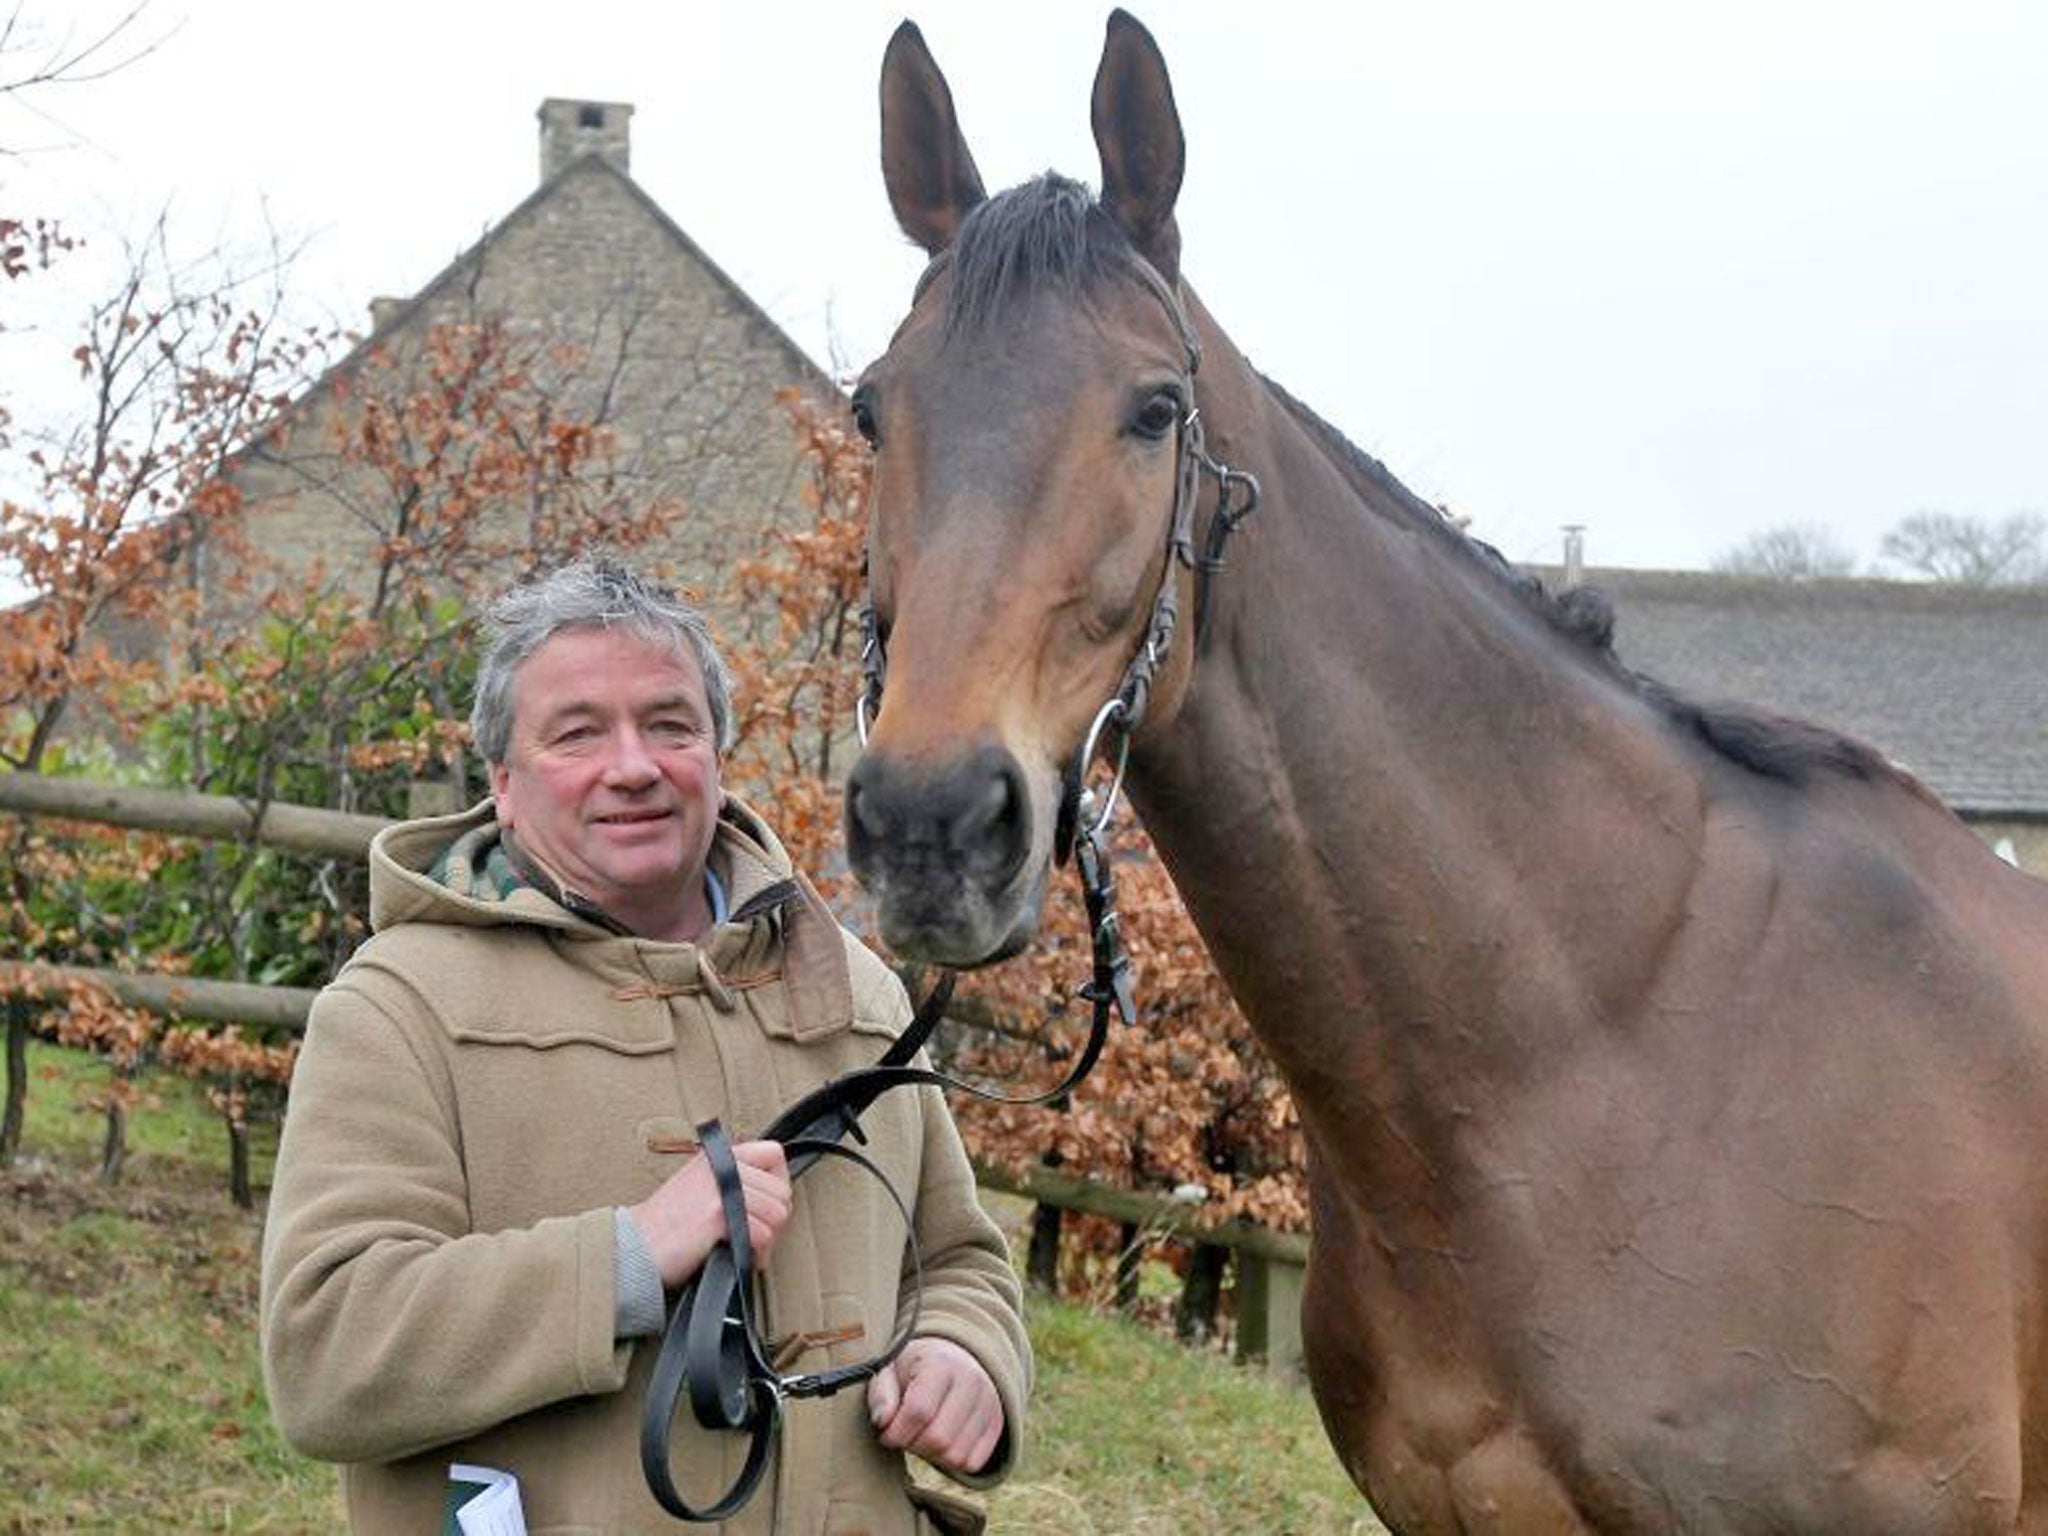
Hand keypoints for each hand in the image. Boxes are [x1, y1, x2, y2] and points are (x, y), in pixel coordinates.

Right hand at [629, 1139, 790, 1286]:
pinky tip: (741, 1258)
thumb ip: (732, 1182)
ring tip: (747, 1248)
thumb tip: (775, 1197)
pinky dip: (756, 1255)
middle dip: (774, 1221)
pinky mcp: (719, 1215)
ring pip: (778, 1215)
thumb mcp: (698, 1186)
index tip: (765, 1206)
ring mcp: (721, 1188)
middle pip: (782, 1192)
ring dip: (767, 1240)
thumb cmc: (665, 1227)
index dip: (778, 1184)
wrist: (633, 1248)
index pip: (774, 1154)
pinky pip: (763, 1235)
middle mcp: (722, 1166)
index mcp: (719, 1157)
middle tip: (754, 1237)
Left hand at [867, 1336, 1004, 1476]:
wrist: (953, 1358)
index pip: (919, 1411)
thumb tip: (883, 1422)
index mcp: (940, 1363)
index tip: (885, 1432)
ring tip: (921, 1437)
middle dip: (912, 1445)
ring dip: (931, 1456)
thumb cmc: (913, 1370)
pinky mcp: (997, 1423)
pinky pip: (974, 1463)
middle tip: (902, 1436)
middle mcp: (971, 1381)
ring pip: (957, 1456)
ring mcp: (989, 1403)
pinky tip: (939, 1444)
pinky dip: (951, 1462)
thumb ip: (881, 1394)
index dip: (895, 1432)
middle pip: (939, 1438)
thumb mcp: (889, 1371)